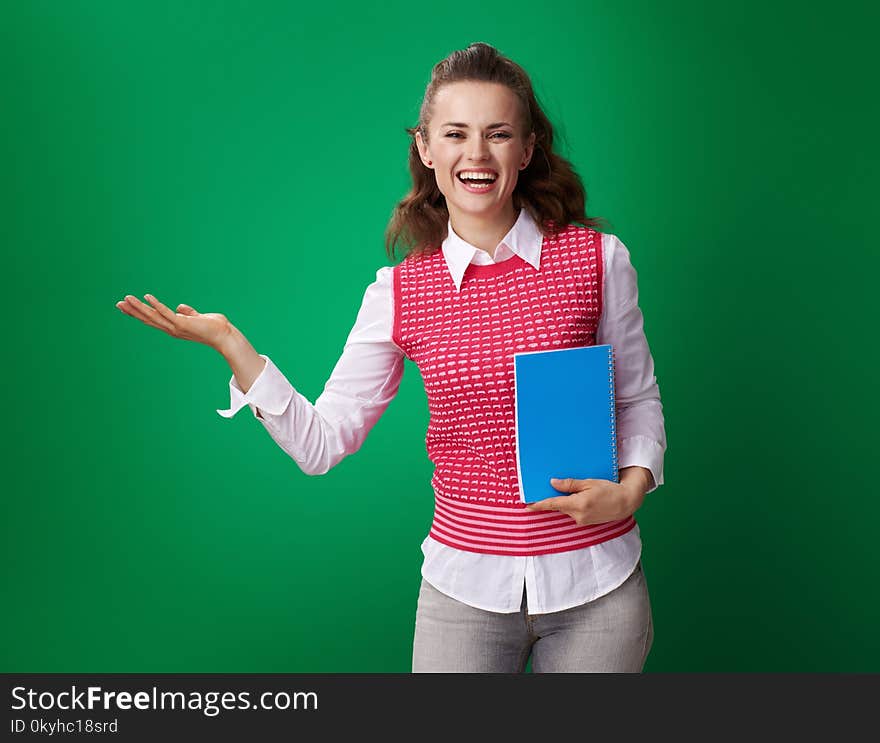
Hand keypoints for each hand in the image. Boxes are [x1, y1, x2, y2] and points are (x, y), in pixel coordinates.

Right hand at [115, 294, 231, 351]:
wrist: (225, 336)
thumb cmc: (214, 328)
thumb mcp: (198, 318)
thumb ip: (188, 313)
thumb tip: (179, 307)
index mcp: (174, 327)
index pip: (154, 319)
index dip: (140, 313)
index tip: (128, 306)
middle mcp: (172, 329)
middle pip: (149, 319)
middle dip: (133, 311)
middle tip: (118, 304)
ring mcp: (176, 327)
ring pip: (153, 316)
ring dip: (139, 307)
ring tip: (126, 299)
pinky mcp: (183, 324)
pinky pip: (166, 313)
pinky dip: (156, 305)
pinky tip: (147, 297)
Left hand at [524, 477, 643, 525]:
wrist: (626, 502)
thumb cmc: (609, 489)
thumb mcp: (589, 482)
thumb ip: (570, 484)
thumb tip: (553, 482)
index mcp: (578, 504)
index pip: (553, 504)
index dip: (539, 505)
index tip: (527, 505)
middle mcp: (578, 515)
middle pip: (559, 506)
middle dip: (554, 499)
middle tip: (548, 489)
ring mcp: (582, 521)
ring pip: (566, 509)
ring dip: (566, 501)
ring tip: (577, 491)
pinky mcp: (586, 522)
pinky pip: (574, 513)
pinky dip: (573, 506)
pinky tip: (581, 498)